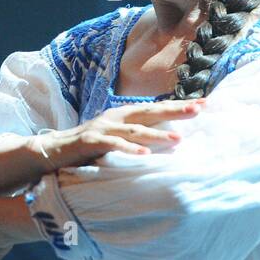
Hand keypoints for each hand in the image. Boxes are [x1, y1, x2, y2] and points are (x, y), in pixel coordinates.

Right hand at [32, 97, 206, 170]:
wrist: (53, 149)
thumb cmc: (90, 146)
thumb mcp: (117, 138)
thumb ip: (138, 136)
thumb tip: (169, 139)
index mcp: (124, 115)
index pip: (156, 108)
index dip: (180, 106)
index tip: (206, 104)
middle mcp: (115, 117)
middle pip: (150, 112)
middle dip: (175, 110)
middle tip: (199, 110)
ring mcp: (103, 128)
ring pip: (134, 130)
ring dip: (157, 135)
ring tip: (178, 139)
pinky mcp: (90, 141)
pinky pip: (113, 145)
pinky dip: (129, 150)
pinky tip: (145, 155)